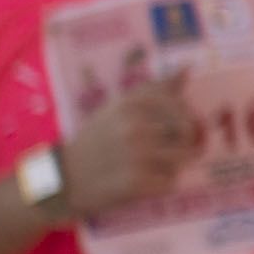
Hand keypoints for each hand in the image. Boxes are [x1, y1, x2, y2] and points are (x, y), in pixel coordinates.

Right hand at [54, 71, 194, 217]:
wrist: (65, 177)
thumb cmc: (98, 139)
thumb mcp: (120, 107)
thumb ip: (155, 90)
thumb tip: (187, 68)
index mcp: (132, 103)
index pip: (180, 105)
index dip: (182, 119)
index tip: (171, 128)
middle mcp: (136, 126)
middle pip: (187, 133)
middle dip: (182, 143)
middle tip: (162, 151)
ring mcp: (138, 154)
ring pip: (183, 158)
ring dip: (173, 165)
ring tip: (149, 166)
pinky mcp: (137, 182)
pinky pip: (171, 182)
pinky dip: (162, 184)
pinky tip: (142, 182)